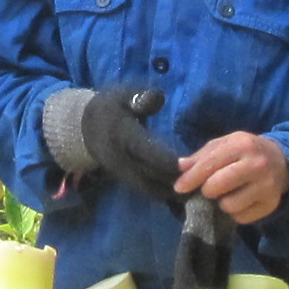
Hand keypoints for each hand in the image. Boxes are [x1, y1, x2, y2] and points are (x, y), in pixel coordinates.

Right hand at [45, 84, 185, 198]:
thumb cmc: (110, 106)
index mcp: (121, 136)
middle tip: (204, 182)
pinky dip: (165, 193)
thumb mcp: (122, 95)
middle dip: (176, 181)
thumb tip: (156, 98)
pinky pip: (147, 191)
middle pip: (151, 176)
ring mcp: (122, 173)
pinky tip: (185, 193)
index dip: (166, 160)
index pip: (145, 152)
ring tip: (198, 191)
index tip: (190, 164)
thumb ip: (140, 98)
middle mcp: (121, 159)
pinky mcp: (126, 180)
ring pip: (150, 189)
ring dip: (173, 192)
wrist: (84, 127)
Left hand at [176, 132, 288, 227]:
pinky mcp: (270, 204)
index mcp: (242, 144)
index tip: (179, 188)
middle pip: (216, 186)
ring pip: (228, 205)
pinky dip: (235, 212)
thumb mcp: (225, 145)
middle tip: (211, 188)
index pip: (210, 164)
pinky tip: (241, 201)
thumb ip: (202, 156)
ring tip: (228, 194)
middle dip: (207, 190)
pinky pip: (241, 218)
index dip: (191, 178)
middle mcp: (256, 164)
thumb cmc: (246, 152)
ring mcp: (266, 186)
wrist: (282, 161)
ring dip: (222, 203)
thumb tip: (181, 167)